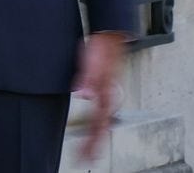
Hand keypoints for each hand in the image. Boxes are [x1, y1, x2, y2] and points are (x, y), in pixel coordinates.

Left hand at [73, 31, 127, 159]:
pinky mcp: (103, 89)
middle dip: (93, 146)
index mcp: (105, 94)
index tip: (84, 156)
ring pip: (101, 122)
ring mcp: (106, 94)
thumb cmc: (101, 45)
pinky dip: (96, 125)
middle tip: (84, 160)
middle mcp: (107, 97)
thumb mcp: (91, 60)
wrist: (111, 33)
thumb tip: (83, 94)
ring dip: (95, 138)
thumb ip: (87, 78)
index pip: (98, 125)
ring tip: (88, 151)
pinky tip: (91, 128)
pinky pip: (100, 113)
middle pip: (100, 128)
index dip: (91, 143)